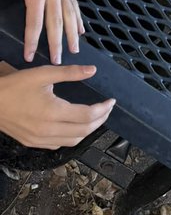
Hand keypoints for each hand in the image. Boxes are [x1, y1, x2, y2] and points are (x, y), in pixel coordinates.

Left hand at [0, 0, 83, 64]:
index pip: (34, 22)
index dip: (31, 41)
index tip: (29, 56)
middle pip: (56, 22)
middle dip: (57, 43)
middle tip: (58, 61)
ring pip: (70, 15)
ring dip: (73, 34)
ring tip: (75, 49)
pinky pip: (74, 4)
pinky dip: (79, 18)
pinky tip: (82, 29)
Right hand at [0, 65, 114, 148]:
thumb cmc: (14, 87)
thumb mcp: (42, 74)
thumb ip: (70, 73)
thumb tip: (92, 70)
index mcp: (52, 112)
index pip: (87, 116)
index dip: (103, 109)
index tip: (111, 101)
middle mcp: (48, 130)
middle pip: (84, 131)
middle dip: (100, 120)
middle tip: (106, 109)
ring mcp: (40, 140)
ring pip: (73, 141)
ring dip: (88, 131)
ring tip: (95, 117)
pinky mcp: (33, 143)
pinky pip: (59, 145)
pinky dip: (72, 137)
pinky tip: (74, 126)